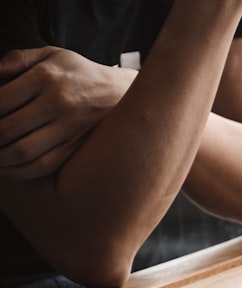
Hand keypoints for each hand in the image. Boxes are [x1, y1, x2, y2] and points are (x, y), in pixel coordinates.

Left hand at [0, 47, 135, 178]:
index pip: (1, 101)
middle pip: (7, 128)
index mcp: (46, 77)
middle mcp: (58, 103)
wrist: (122, 93)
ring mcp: (69, 128)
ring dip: (0, 157)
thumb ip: (18, 59)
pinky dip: (19, 171)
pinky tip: (7, 166)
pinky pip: (43, 165)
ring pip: (23, 151)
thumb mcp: (51, 54)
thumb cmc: (80, 73)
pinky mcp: (76, 147)